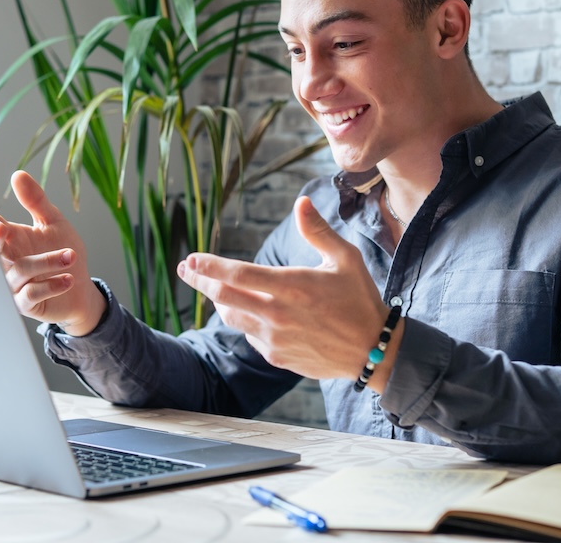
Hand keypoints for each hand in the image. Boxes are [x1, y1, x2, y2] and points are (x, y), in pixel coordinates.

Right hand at [0, 170, 105, 336]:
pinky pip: (32, 293)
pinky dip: (50, 285)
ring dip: (46, 262)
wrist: (80, 289)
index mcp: (12, 239)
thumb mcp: (53, 222)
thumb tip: (17, 175)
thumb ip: (36, 201)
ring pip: (20, 270)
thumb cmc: (62, 252)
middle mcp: (8, 261)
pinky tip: (68, 278)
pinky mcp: (24, 304)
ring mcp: (13, 284)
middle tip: (0, 229)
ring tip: (70, 255)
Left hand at [177, 196, 402, 386]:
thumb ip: (318, 230)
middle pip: (223, 297)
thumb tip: (300, 202)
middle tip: (186, 270)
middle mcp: (278, 315)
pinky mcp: (277, 357)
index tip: (191, 259)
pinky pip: (251, 335)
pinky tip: (254, 312)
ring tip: (215, 289)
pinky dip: (246, 320)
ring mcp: (275, 339)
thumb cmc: (360, 299)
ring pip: (232, 317)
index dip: (209, 266)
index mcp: (291, 286)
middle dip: (199, 281)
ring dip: (220, 301)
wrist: (374, 351)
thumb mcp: (345, 258)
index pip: (238, 274)